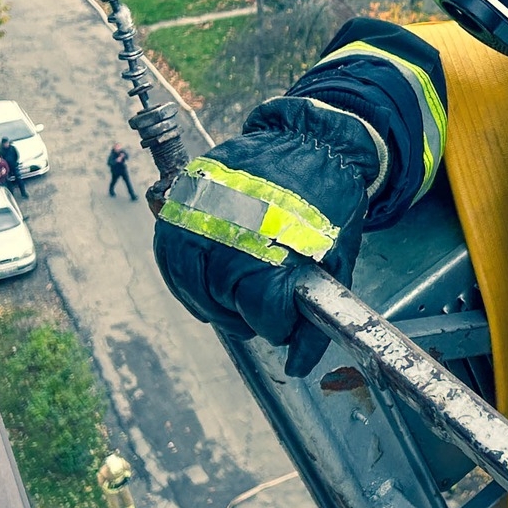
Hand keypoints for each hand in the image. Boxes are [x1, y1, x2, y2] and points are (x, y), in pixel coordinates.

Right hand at [154, 101, 375, 375]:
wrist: (314, 140)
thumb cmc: (330, 204)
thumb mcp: (337, 263)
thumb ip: (314, 320)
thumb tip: (296, 367)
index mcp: (281, 245)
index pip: (262, 313)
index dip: (275, 326)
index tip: (283, 318)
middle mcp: (238, 228)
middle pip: (224, 300)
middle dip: (243, 314)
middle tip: (259, 309)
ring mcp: (207, 211)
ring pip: (191, 283)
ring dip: (210, 302)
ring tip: (232, 300)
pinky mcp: (187, 198)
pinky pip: (170, 255)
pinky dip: (183, 279)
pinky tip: (203, 286)